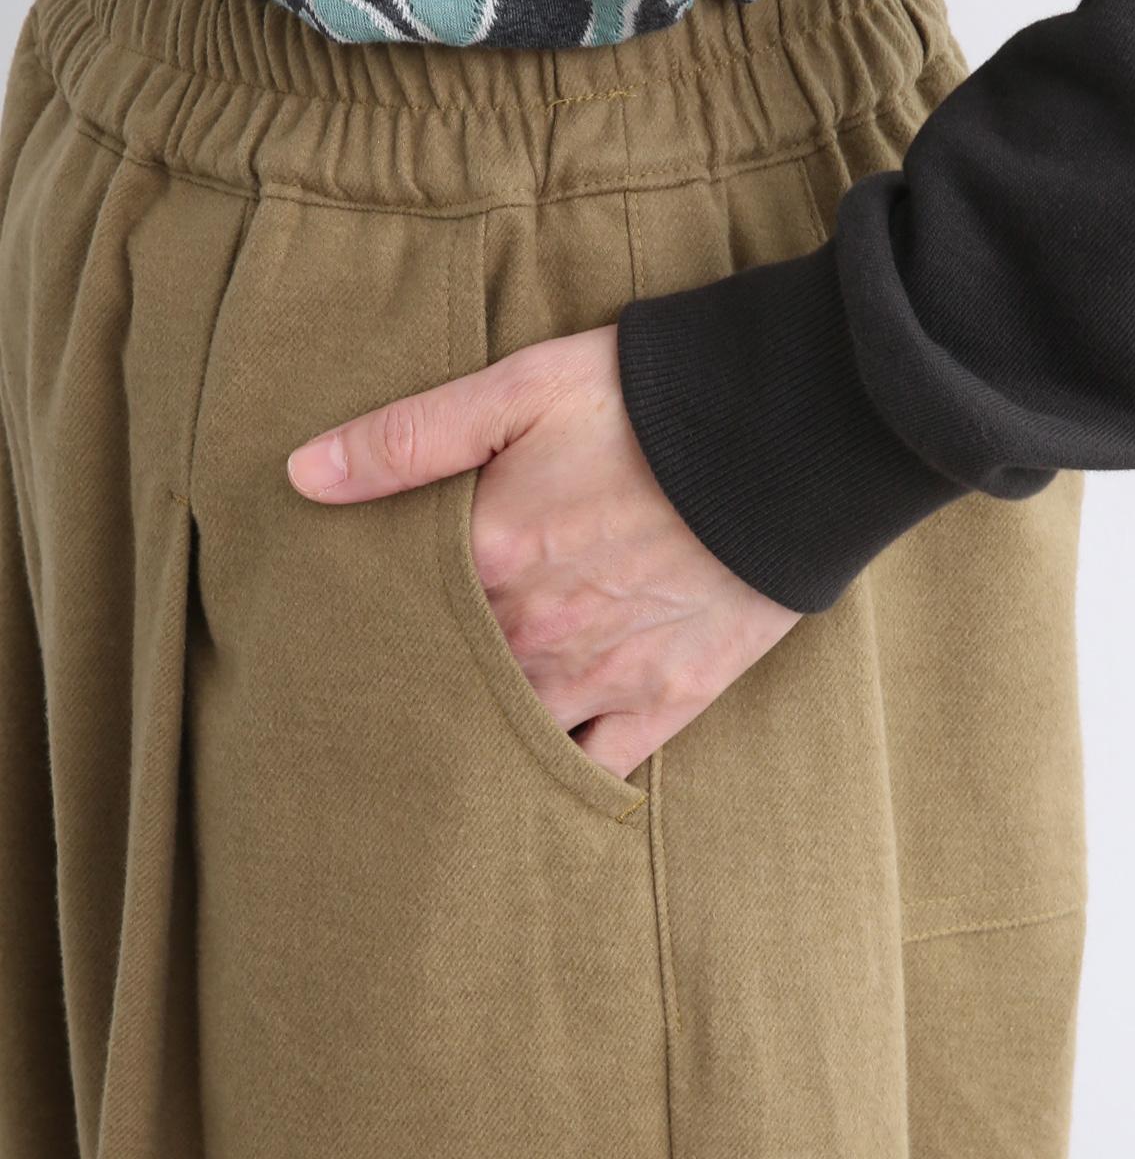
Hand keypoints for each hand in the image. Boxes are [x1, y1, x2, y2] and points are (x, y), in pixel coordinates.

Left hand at [285, 324, 800, 779]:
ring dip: (475, 748)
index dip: (366, 635)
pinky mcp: (668, 698)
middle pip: (448, 689)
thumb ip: (408, 439)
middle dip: (412, 701)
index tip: (334, 650)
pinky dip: (559, 780)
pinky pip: (598, 768)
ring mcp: (604, 676)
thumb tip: (300, 477)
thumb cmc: (647, 402)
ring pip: (512, 739)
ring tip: (437, 767)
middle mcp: (536, 635)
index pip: (395, 623)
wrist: (787, 434)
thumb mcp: (520, 390)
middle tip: (371, 722)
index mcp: (489, 560)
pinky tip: (530, 791)